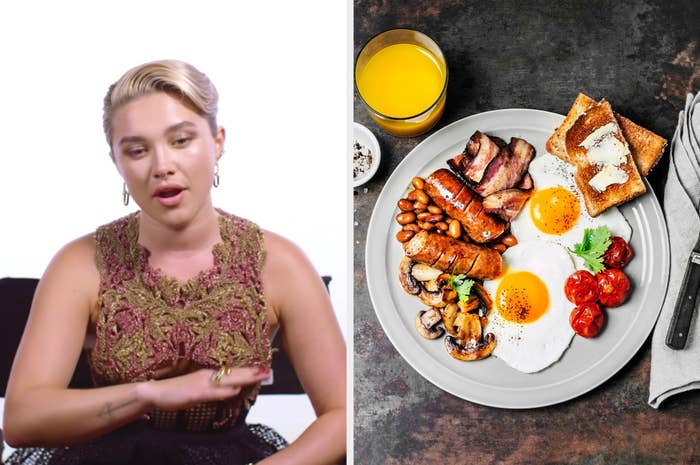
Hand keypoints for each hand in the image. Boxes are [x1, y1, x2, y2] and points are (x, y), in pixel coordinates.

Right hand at [138, 366, 269, 410]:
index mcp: (209, 373)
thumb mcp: (199, 386)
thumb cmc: (176, 390)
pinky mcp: (196, 393)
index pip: (233, 370)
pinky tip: (237, 389)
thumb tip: (233, 388)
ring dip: (245, 378)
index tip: (263, 368)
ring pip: (229, 380)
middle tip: (268, 370)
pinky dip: (226, 391)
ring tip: (260, 375)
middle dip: (253, 372)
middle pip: (235, 372)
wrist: (155, 392)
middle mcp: (208, 375)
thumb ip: (215, 387)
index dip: (249, 370)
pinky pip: (214, 392)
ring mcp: (202, 383)